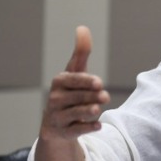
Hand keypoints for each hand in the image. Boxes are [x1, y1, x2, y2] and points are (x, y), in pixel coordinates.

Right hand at [39, 26, 110, 143]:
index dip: (86, 81)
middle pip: (80, 97)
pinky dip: (89, 127)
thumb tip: (82, 28)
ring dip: (92, 111)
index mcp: (59, 82)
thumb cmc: (70, 92)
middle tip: (105, 97)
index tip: (99, 83)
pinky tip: (98, 125)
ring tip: (98, 108)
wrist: (56, 123)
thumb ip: (80, 53)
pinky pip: (78, 130)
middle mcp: (55, 99)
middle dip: (94, 96)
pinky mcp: (62, 132)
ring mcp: (57, 116)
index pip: (74, 80)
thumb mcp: (74, 72)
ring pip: (79, 113)